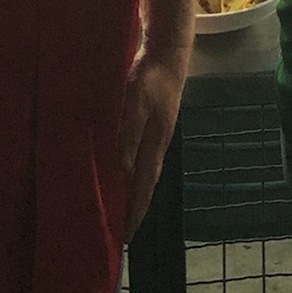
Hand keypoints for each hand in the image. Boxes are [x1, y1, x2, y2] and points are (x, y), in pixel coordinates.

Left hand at [119, 46, 186, 238]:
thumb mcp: (135, 105)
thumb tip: (123, 171)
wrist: (168, 56)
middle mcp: (158, 146)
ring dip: (135, 192)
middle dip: (136, 208)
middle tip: (124, 230)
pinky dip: (135, 172)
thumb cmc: (150, 80)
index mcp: (154, 146)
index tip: (127, 236)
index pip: (143, 187)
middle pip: (146, 184)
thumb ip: (129, 136)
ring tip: (124, 208)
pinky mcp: (155, 125)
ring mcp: (158, 136)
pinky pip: (143, 158)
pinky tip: (127, 171)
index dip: (135, 212)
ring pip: (145, 172)